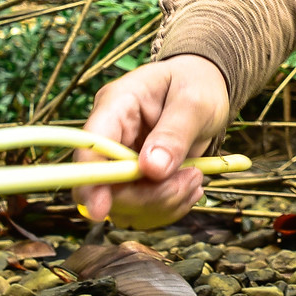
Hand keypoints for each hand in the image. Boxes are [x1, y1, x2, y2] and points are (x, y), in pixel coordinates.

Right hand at [73, 53, 230, 226]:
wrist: (205, 87)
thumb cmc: (196, 85)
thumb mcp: (194, 102)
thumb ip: (174, 134)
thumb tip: (152, 170)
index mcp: (116, 105)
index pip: (90, 147)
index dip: (90, 180)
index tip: (101, 210)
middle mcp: (112, 136)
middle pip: (106, 185)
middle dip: (148, 196)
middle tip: (192, 180)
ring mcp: (121, 161)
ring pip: (124, 205)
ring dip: (163, 204)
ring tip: (196, 178)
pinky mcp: (135, 180)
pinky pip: (141, 210)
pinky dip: (167, 207)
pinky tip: (189, 187)